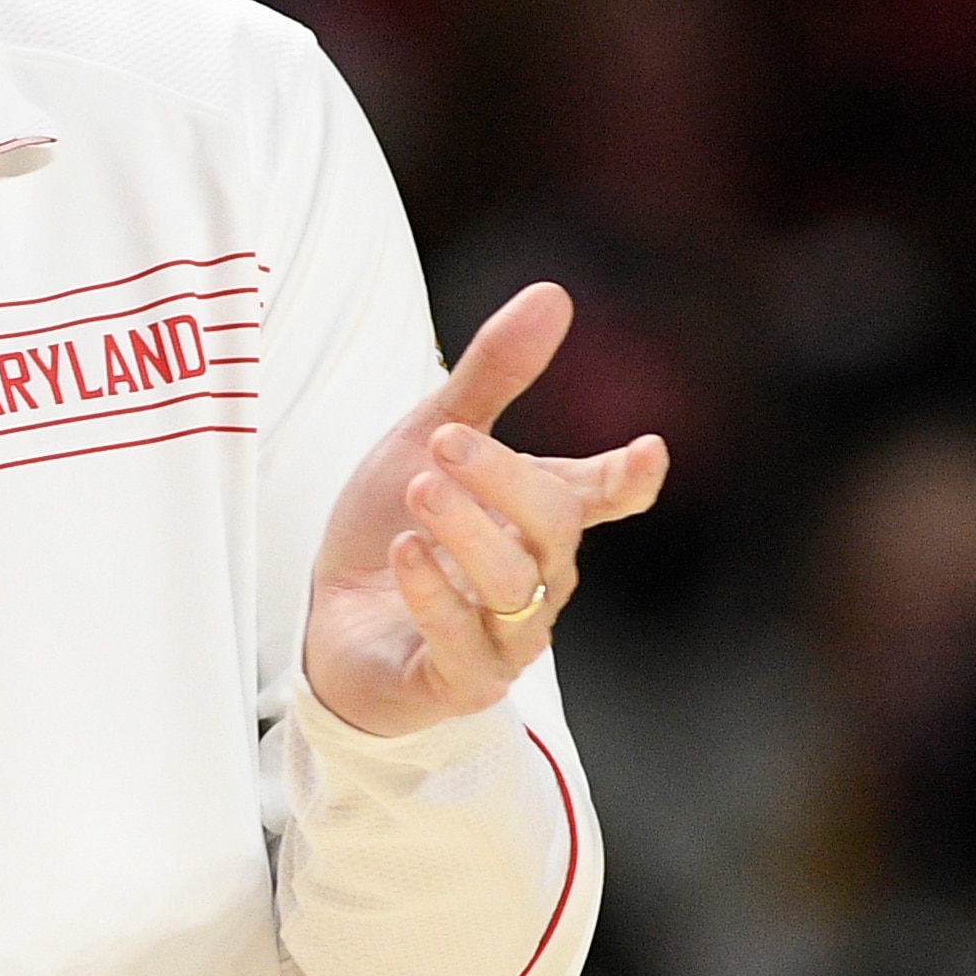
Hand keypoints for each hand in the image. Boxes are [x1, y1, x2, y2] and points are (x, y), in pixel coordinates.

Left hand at [301, 284, 667, 736]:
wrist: (329, 624)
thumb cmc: (392, 528)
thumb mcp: (427, 437)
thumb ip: (490, 374)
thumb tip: (554, 293)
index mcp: (539, 518)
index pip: (601, 497)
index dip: (626, 479)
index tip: (646, 453)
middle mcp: (537, 578)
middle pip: (552, 527)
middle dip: (504, 480)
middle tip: (445, 440)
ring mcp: (504, 637)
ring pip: (512, 585)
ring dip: (466, 531)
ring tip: (420, 488)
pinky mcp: (459, 682)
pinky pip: (462, 643)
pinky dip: (435, 596)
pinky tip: (404, 553)